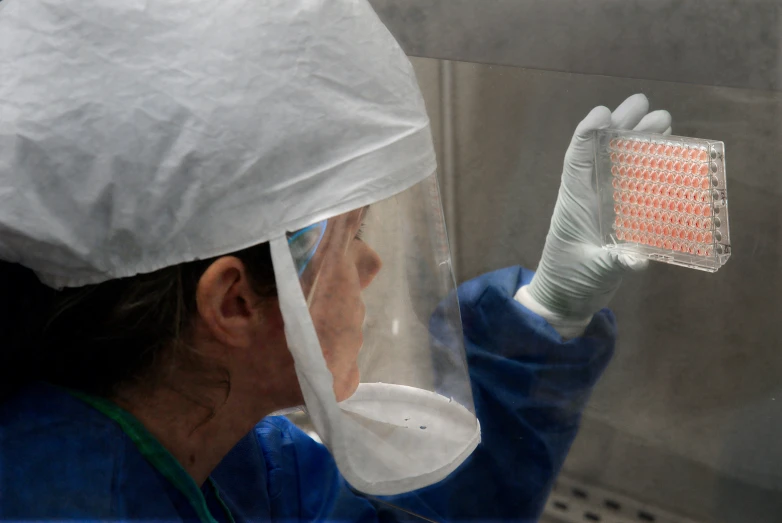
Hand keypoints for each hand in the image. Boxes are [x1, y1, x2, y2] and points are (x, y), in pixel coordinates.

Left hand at [521, 94, 671, 327]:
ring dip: (639, 142)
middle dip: (621, 126)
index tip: (603, 112)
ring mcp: (603, 205)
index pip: (577, 160)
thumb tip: (638, 257)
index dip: (588, 134)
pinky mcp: (617, 216)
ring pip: (620, 164)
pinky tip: (668, 157)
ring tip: (664, 120)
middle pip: (603, 152)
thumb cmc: (571, 281)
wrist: (566, 300)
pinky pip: (634, 185)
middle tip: (644, 103)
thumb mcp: (592, 271)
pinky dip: (649, 169)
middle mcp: (588, 196)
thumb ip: (613, 261)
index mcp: (574, 201)